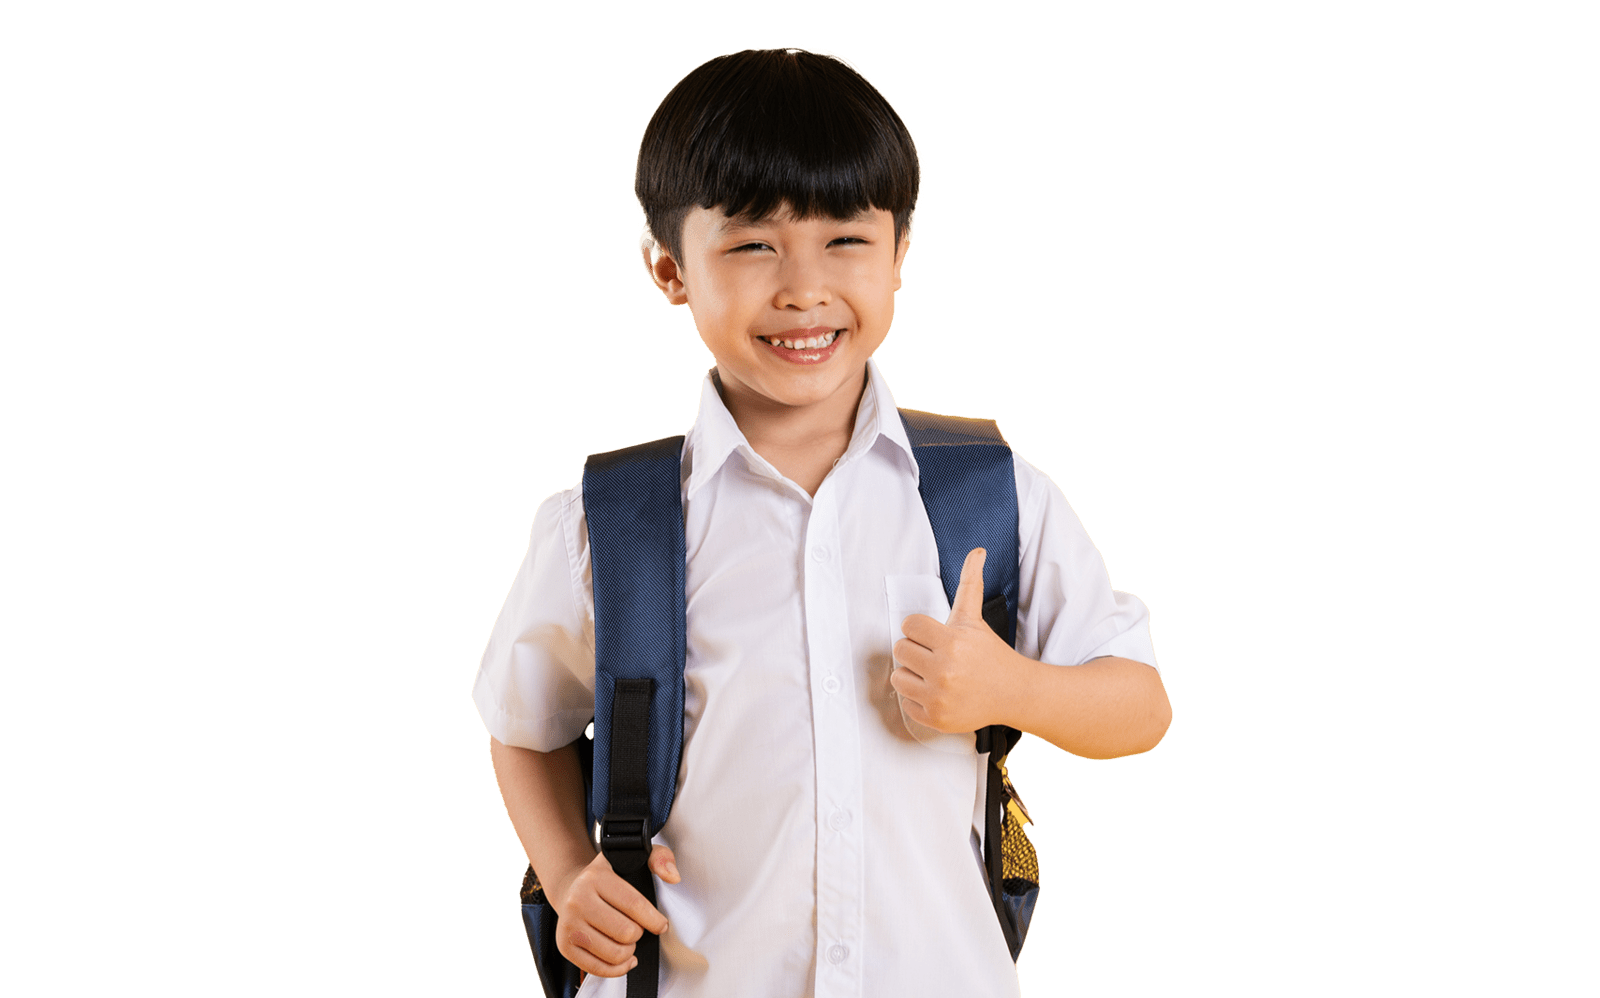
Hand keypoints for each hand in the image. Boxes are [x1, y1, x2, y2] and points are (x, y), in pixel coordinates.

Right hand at [550, 844, 679, 977]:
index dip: (655, 920)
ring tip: (628, 941)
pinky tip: (624, 957)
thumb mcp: (633, 856)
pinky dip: (617, 968)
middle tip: (636, 928)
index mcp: (595, 878)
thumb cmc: (608, 877)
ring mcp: (568, 925)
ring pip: (614, 953)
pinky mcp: (564, 946)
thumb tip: (673, 877)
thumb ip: (660, 858)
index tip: (661, 925)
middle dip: (639, 934)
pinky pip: (598, 969)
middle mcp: (577, 900)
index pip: (634, 905)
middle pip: (626, 932)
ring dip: (629, 951)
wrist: (570, 888)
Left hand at [891, 548, 1023, 733]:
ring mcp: (939, 696)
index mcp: (952, 642)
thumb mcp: (975, 619)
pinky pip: (906, 703)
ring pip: (898, 677)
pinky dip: (919, 700)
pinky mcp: (935, 718)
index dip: (919, 630)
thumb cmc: (991, 654)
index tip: (933, 637)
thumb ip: (970, 583)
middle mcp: (944, 670)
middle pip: (900, 650)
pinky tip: (939, 694)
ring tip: (935, 675)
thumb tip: (977, 551)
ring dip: (913, 675)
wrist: (1014, 693)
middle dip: (916, 651)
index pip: (908, 626)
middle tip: (935, 656)